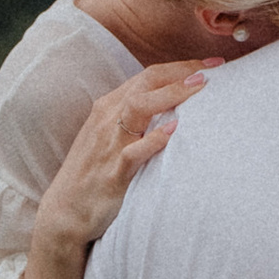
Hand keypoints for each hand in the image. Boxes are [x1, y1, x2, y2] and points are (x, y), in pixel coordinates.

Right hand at [20, 67, 206, 278]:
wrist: (64, 214)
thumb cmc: (95, 173)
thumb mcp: (113, 138)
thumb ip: (140, 120)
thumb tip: (179, 108)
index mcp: (110, 107)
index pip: (150, 75)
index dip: (182, 67)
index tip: (214, 64)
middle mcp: (108, 119)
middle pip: (147, 83)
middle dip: (182, 72)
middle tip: (215, 69)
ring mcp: (108, 145)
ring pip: (138, 108)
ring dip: (171, 95)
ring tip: (200, 88)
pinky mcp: (111, 174)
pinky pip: (131, 152)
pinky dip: (153, 140)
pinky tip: (174, 131)